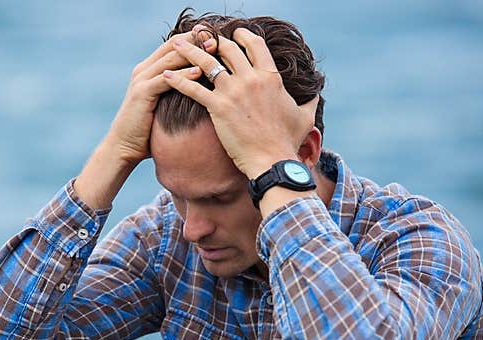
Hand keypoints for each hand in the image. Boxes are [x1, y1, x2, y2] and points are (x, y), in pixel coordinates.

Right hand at [105, 32, 216, 164]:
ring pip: (170, 59)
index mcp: (149, 70)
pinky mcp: (142, 93)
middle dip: (195, 40)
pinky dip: (183, 74)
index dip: (194, 38)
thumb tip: (201, 92)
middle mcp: (144, 70)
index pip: (174, 45)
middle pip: (173, 45)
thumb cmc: (147, 131)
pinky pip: (166, 80)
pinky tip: (200, 72)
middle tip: (217, 36)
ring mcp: (141, 80)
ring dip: (193, 53)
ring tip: (213, 50)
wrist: (123, 147)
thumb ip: (176, 94)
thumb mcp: (164, 107)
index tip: (215, 36)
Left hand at [163, 28, 318, 177]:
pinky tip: (165, 76)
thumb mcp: (304, 117)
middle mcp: (251, 79)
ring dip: (189, 51)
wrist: (272, 161)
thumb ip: (310, 101)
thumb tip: (317, 92)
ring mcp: (234, 92)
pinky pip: (193, 89)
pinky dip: (177, 81)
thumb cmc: (288, 142)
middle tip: (200, 37)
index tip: (232, 34)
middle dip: (212, 40)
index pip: (254, 45)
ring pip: (206, 62)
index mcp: (271, 77)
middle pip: (227, 49)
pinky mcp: (218, 107)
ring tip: (176, 45)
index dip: (241, 36)